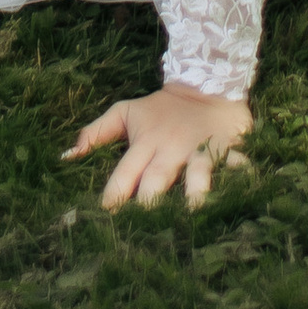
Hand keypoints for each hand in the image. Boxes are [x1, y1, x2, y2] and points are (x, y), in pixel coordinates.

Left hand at [66, 86, 252, 209]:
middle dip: (150, 202)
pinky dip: (240, 174)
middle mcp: (171, 149)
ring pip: (197, 172)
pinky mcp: (228, 147)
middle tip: (143, 228)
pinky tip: (243, 189)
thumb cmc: (162, 107)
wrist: (207, 79)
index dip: (113, 197)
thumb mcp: (127, 113)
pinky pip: (236, 162)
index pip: (123, 175)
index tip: (102, 221)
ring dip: (196, 191)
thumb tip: (64, 157)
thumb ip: (96, 133)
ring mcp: (200, 149)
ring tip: (194, 210)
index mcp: (145, 143)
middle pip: (157, 178)